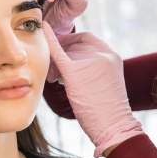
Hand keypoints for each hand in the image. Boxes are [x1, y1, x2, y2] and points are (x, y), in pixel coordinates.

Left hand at [43, 23, 142, 157]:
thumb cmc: (107, 112)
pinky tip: (43, 30)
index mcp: (112, 56)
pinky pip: (58, 54)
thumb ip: (95, 70)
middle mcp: (103, 54)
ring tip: (53, 77)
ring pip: (65, 52)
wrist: (113, 126)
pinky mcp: (76, 72)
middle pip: (74, 45)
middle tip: (54, 69)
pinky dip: (50, 41)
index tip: (63, 48)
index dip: (73, 41)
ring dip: (56, 61)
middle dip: (62, 54)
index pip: (88, 39)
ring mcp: (90, 61)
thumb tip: (74, 67)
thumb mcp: (106, 84)